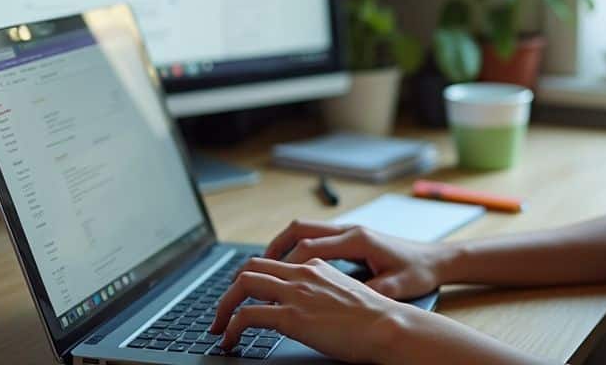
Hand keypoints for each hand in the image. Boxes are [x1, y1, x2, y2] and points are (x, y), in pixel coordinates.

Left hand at [209, 256, 406, 362]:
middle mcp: (302, 273)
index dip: (254, 279)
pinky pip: (246, 315)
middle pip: (251, 267)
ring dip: (223, 306)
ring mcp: (295, 293)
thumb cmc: (377, 317)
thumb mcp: (349, 295)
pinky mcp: (291, 316)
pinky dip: (230, 327)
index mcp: (317, 266)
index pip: (274, 264)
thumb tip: (315, 308)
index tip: (246, 296)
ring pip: (242, 285)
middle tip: (223, 309)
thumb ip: (327, 293)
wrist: (388, 325)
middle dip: (230, 288)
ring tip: (217, 326)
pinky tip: (228, 340)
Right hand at [264, 219, 451, 299]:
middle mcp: (350, 231)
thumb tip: (351, 305)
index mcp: (358, 241)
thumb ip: (373, 294)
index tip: (269, 281)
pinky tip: (289, 268)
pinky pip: (314, 237)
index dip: (287, 263)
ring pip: (304, 229)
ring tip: (263, 267)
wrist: (437, 259)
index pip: (311, 245)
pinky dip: (296, 248)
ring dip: (282, 245)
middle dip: (273, 248)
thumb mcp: (397, 287)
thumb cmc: (419, 272)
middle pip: (300, 229)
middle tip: (252, 270)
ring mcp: (349, 232)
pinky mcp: (350, 238)